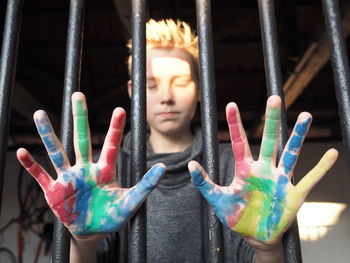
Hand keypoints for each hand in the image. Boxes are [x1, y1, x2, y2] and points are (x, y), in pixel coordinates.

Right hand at [17, 92, 165, 234]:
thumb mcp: (131, 201)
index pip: (111, 145)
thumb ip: (146, 185)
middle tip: (78, 94)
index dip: (115, 128)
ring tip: (40, 114)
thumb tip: (163, 167)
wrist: (93, 231)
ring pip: (57, 152)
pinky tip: (19, 152)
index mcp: (105, 170)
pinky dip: (30, 166)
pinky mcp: (54, 191)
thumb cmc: (112, 215)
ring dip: (48, 135)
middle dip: (80, 118)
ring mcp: (68, 178)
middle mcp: (86, 169)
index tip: (120, 109)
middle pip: (82, 139)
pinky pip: (40, 176)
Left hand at [189, 95, 337, 244]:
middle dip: (271, 121)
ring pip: (290, 153)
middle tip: (274, 98)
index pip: (239, 142)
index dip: (234, 124)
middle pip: (268, 141)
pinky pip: (310, 179)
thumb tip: (191, 165)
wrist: (256, 237)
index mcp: (245, 169)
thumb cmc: (237, 217)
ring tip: (306, 116)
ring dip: (298, 136)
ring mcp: (280, 180)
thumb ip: (205, 183)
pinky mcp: (294, 194)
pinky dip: (321, 168)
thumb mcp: (218, 200)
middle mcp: (264, 169)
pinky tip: (332, 154)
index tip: (230, 105)